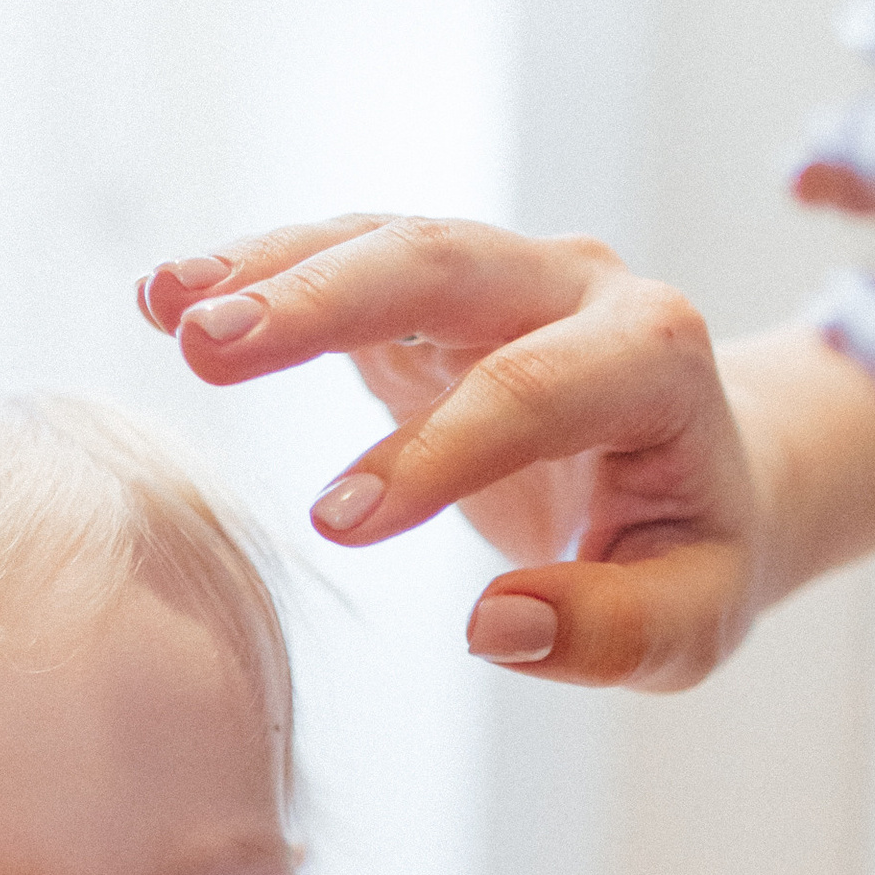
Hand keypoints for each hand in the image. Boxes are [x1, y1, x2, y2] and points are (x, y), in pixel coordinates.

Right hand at [138, 216, 763, 689]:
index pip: (535, 389)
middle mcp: (579, 288)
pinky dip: (259, 271)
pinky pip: (346, 259)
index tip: (338, 528)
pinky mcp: (436, 295)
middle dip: (323, 302)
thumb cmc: (692, 554)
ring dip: (270, 271)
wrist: (710, 471)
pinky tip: (166, 296)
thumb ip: (613, 631)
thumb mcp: (693, 621)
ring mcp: (504, 276)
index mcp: (655, 359)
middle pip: (443, 264)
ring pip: (384, 242)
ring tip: (165, 306)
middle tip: (210, 348)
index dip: (436, 450)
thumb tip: (493, 627)